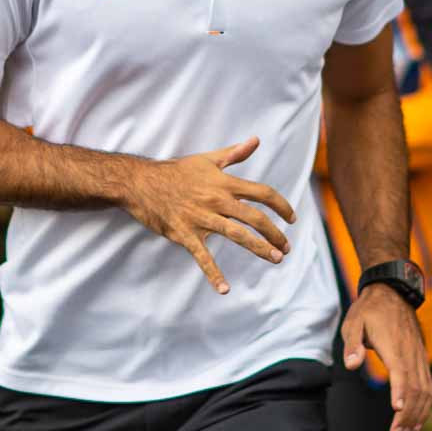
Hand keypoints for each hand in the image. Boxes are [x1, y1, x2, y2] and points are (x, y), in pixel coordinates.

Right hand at [121, 136, 295, 294]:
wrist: (140, 183)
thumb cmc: (175, 171)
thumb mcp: (206, 160)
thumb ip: (234, 153)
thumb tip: (256, 141)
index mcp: (224, 182)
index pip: (262, 193)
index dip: (281, 206)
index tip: (291, 218)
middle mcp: (216, 200)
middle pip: (255, 218)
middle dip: (275, 234)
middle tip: (286, 247)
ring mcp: (201, 218)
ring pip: (238, 236)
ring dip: (260, 249)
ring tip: (276, 259)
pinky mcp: (185, 234)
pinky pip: (202, 256)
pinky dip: (213, 273)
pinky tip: (225, 289)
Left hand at [341, 283, 431, 430]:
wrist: (393, 293)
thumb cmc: (369, 310)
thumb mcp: (353, 322)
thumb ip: (352, 344)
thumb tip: (352, 366)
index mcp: (394, 346)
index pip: (401, 373)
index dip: (400, 392)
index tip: (397, 410)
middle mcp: (411, 354)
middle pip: (416, 388)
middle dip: (408, 413)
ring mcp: (420, 357)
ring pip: (426, 390)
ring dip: (418, 413)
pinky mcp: (422, 360)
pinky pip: (428, 385)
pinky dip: (425, 404)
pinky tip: (417, 419)